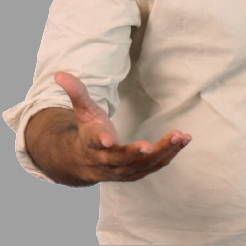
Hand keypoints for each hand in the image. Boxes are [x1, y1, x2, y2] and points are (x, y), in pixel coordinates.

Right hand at [54, 71, 191, 182]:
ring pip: (144, 164)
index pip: (96, 144)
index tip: (107, 139)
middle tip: (149, 145)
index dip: (101, 141)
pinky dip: (171, 154)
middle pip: (122, 159)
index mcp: (93, 144)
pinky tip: (185, 139)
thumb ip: (76, 91)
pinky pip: (156, 165)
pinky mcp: (137, 171)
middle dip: (136, 153)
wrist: (85, 162)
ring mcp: (124, 169)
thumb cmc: (87, 130)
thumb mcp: (82, 110)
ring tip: (180, 136)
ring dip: (163, 151)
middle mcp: (108, 161)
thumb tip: (59, 74)